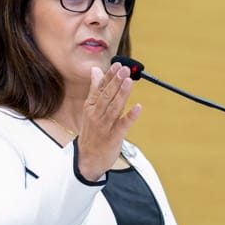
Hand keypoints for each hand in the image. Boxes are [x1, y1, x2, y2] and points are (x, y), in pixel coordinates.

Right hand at [76, 62, 141, 180]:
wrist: (86, 159)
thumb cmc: (91, 132)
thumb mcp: (89, 109)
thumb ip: (95, 89)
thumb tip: (96, 70)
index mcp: (91, 107)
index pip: (100, 88)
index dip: (109, 76)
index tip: (117, 65)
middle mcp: (96, 115)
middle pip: (107, 96)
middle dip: (116, 82)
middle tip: (124, 69)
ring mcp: (105, 126)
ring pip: (114, 108)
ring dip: (122, 94)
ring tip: (129, 81)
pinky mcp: (113, 137)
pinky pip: (122, 126)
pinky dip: (130, 116)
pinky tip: (138, 107)